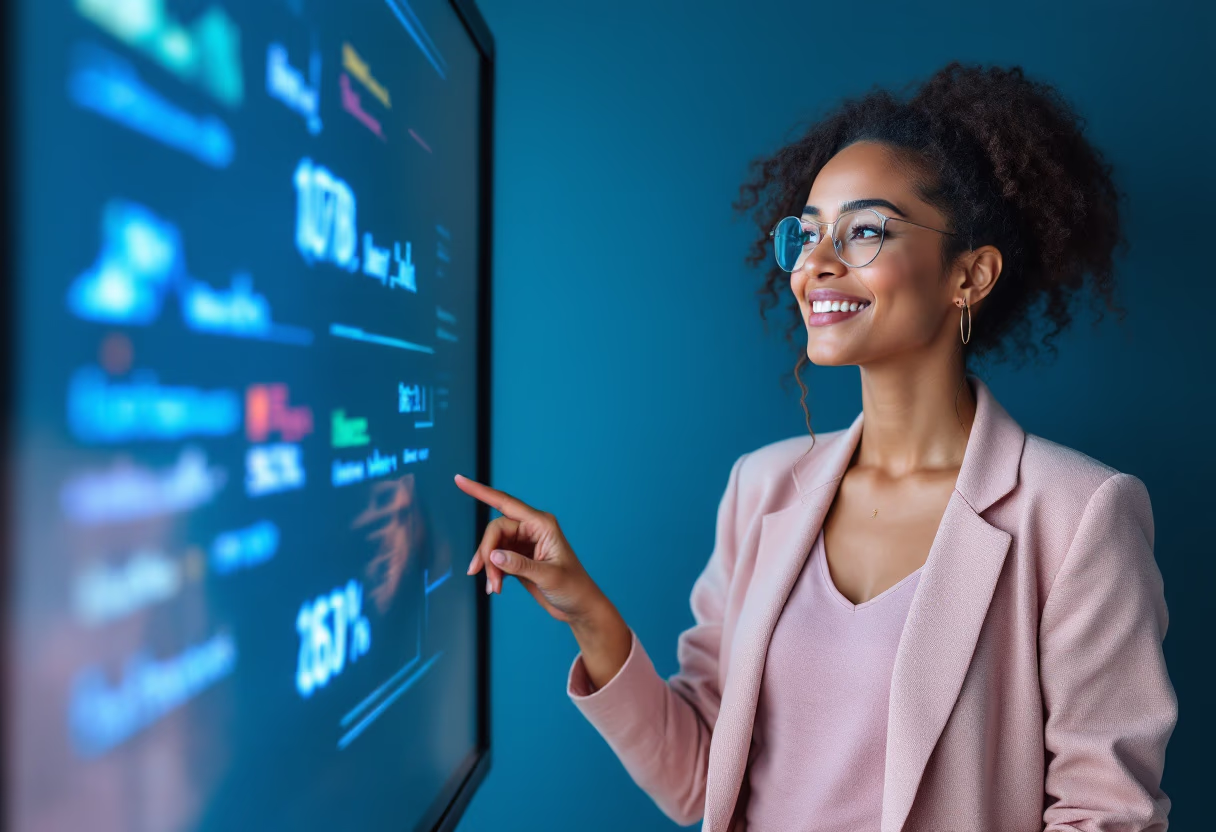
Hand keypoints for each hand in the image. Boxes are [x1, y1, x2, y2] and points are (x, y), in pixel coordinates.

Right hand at [453, 474, 604, 623]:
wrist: (579, 607)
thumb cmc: (573, 587)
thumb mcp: (548, 576)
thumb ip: (519, 565)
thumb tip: (492, 555)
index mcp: (542, 524)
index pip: (505, 503)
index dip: (480, 491)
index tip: (458, 480)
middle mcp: (531, 529)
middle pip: (495, 531)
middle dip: (487, 554)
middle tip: (488, 579)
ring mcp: (524, 543)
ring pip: (493, 547)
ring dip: (489, 567)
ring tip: (493, 588)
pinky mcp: (518, 558)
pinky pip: (496, 559)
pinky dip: (493, 573)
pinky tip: (495, 588)